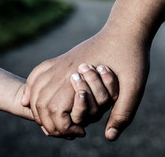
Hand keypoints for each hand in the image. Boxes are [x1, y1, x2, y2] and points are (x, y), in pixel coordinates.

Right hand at [22, 19, 149, 139]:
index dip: (63, 128)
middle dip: (48, 122)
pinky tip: (30, 97)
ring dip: (37, 108)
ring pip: (36, 88)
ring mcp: (62, 61)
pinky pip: (39, 72)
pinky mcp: (64, 57)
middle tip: (65, 131)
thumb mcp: (134, 86)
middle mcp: (64, 69)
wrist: (125, 29)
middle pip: (40, 102)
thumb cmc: (131, 55)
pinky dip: (31, 87)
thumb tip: (109, 137)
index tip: (80, 132)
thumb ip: (123, 112)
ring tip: (50, 120)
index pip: (55, 111)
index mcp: (78, 77)